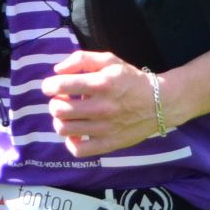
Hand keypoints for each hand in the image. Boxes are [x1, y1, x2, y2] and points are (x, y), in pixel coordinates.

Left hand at [42, 50, 162, 157]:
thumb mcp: (109, 60)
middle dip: (54, 103)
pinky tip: (77, 133)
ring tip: (69, 116)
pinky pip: (78, 150)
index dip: (49, 86)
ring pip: (64, 129)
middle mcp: (102, 107)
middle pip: (59, 110)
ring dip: (60, 121)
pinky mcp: (109, 144)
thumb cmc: (130, 80)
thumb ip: (81, 59)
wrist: (160, 103)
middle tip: (62, 101)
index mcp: (102, 83)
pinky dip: (71, 142)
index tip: (52, 87)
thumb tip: (57, 71)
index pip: (61, 86)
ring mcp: (105, 128)